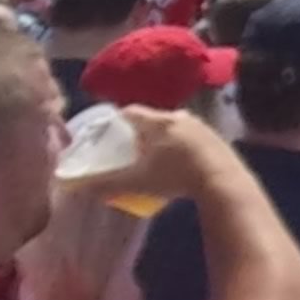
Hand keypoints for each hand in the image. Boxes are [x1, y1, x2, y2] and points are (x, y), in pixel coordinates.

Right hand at [78, 105, 242, 201]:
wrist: (221, 180)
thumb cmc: (174, 176)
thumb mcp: (136, 182)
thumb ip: (106, 184)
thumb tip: (78, 187)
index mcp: (158, 121)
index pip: (130, 112)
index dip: (117, 121)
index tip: (108, 134)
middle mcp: (179, 116)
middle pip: (153, 119)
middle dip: (140, 133)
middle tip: (129, 150)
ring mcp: (201, 126)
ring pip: (174, 128)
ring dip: (163, 140)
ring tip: (153, 159)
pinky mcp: (216, 138)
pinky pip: (191, 137)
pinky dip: (181, 147)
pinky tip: (179, 165)